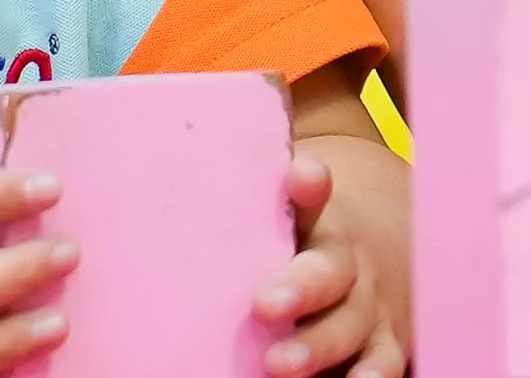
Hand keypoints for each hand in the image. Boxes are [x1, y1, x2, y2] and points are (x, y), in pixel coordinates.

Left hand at [264, 127, 401, 377]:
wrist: (391, 259)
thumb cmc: (308, 245)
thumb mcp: (287, 217)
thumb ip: (241, 199)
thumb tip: (140, 172)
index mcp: (321, 223)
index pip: (315, 198)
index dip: (309, 186)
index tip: (299, 175)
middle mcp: (350, 266)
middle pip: (330, 273)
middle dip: (301, 287)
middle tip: (265, 302)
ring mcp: (371, 312)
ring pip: (352, 328)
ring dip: (320, 346)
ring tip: (281, 365)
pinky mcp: (385, 350)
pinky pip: (381, 368)